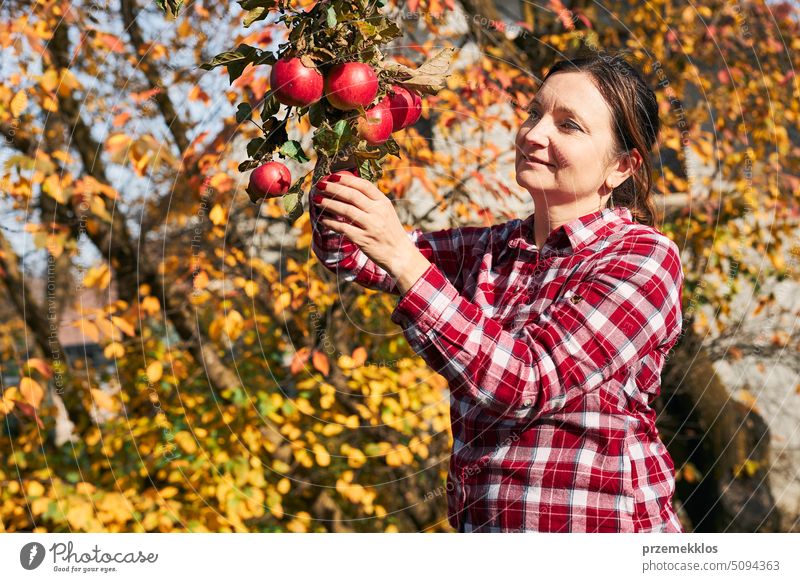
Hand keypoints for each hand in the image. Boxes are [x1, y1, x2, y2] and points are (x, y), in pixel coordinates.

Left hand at [313, 172, 428, 284]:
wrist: (400, 254)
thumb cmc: (391, 232)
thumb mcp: (386, 212)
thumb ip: (372, 201)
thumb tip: (350, 188)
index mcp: (384, 203)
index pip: (363, 185)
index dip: (346, 179)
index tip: (332, 176)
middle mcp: (378, 212)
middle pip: (352, 196)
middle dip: (333, 188)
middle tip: (320, 185)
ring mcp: (371, 226)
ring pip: (346, 210)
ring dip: (329, 204)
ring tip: (317, 199)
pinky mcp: (363, 240)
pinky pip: (343, 228)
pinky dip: (331, 223)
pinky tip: (323, 220)